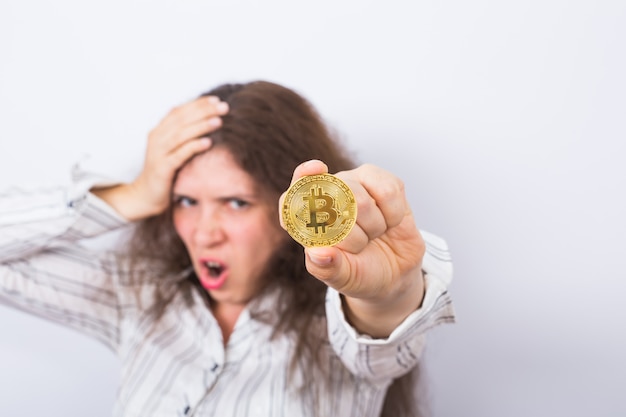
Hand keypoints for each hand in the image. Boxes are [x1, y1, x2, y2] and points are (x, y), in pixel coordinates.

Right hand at [94, 96, 227, 220]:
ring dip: (201, 126)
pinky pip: (179, 155)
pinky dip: (193, 147)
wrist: (145, 196)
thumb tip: (205, 121)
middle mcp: (157, 138)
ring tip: (219, 120)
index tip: (217, 100)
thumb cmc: (164, 172)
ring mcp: (158, 153)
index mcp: (160, 131)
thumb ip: (184, 136)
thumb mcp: (173, 150)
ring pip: (181, 134)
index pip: (180, 111)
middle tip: (223, 107)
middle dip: (203, 111)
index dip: (198, 104)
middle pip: (182, 119)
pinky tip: (208, 142)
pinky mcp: (162, 168)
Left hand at [279, 160, 425, 336]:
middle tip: (359, 245)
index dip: (303, 178)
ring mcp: (357, 185)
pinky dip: (392, 214)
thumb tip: (316, 253)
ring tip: (373, 235)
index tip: (315, 170)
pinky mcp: (383, 183)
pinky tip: (390, 223)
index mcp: (310, 217)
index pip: (295, 192)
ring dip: (373, 227)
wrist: (395, 273)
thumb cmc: (361, 273)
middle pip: (335, 198)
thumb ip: (327, 268)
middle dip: (351, 232)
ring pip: (363, 199)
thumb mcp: (343, 278)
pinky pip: (388, 191)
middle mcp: (330, 195)